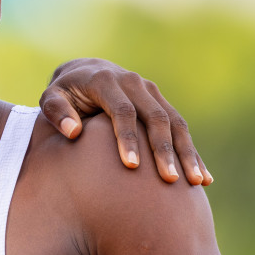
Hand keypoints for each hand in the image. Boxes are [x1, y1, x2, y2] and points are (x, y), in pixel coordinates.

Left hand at [39, 58, 210, 185]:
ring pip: (176, 122)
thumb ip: (56, 112)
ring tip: (196, 182)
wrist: (85, 72)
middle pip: (156, 118)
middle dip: (164, 150)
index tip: (132, 166)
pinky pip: (181, 128)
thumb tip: (72, 132)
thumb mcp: (52, 98)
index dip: (128, 138)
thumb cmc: (64, 93)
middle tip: (170, 180)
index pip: (123, 111)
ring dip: (187, 152)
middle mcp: (134, 83)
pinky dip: (192, 152)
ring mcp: (151, 92)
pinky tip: (203, 176)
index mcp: (106, 82)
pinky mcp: (161, 102)